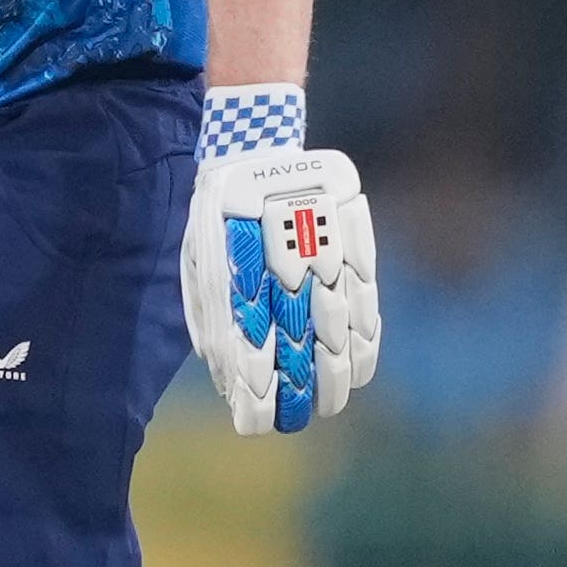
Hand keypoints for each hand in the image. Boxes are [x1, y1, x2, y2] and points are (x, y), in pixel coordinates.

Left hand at [180, 89, 378, 437]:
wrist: (255, 145)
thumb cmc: (219, 213)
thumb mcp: (201, 258)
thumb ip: (211, 313)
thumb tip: (221, 371)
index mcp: (238, 276)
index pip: (249, 351)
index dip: (255, 392)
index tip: (255, 421)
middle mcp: (282, 273)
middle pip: (297, 348)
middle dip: (297, 393)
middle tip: (295, 421)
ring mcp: (322, 260)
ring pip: (336, 332)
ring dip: (334, 375)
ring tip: (331, 404)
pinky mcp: (350, 244)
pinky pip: (365, 302)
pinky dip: (365, 339)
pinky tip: (361, 367)